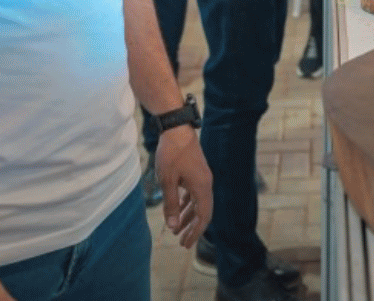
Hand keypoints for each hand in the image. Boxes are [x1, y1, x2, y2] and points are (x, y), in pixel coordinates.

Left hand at [155, 126, 213, 248]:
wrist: (176, 128)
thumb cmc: (171, 154)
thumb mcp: (167, 181)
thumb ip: (171, 205)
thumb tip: (173, 226)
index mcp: (202, 187)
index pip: (203, 216)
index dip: (195, 232)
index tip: (186, 244)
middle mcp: (205, 183)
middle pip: (202, 211)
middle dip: (192, 228)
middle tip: (182, 242)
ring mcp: (202, 177)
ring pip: (197, 203)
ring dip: (188, 216)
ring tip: (176, 229)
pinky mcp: (196, 172)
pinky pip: (193, 193)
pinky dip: (186, 204)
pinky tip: (177, 210)